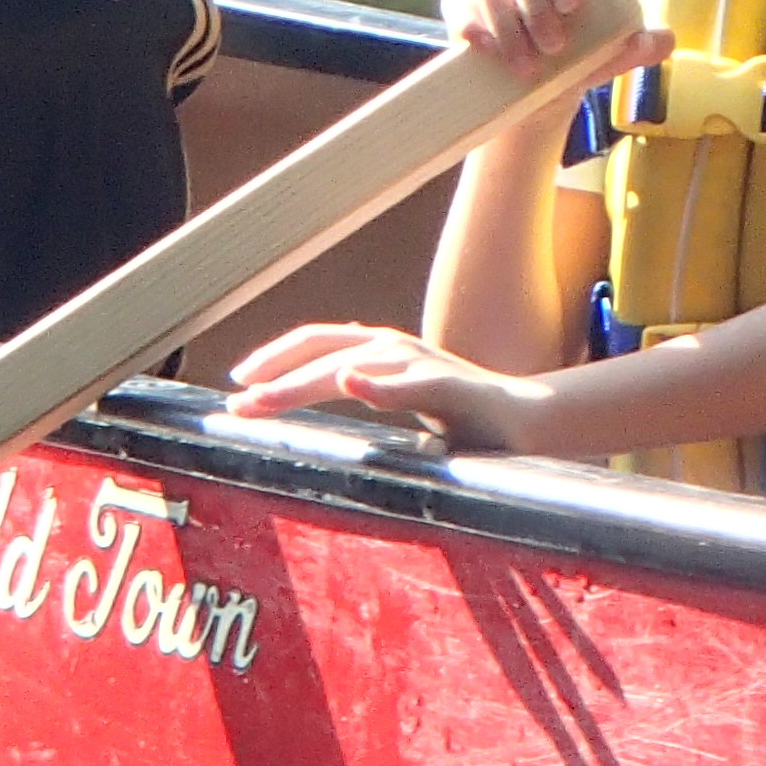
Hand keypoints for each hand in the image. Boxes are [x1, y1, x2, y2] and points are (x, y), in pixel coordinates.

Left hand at [223, 320, 560, 450]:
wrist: (529, 423)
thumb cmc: (467, 417)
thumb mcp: (406, 400)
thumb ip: (373, 389)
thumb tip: (334, 386)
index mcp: (382, 351)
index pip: (317, 343)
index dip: (274, 358)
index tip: (237, 385)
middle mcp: (396, 348)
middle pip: (322, 347)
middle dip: (273, 371)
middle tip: (236, 400)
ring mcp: (421, 365)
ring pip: (350, 365)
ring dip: (301, 382)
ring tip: (264, 398)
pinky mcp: (449, 389)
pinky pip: (409, 385)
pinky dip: (377, 382)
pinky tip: (351, 381)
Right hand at [443, 0, 663, 91]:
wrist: (532, 88)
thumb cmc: (575, 60)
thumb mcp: (606, 55)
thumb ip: (636, 46)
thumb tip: (666, 39)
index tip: (572, 6)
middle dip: (536, 10)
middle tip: (554, 49)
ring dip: (508, 30)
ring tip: (527, 69)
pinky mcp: (460, 3)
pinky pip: (459, 6)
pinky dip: (469, 26)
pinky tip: (481, 48)